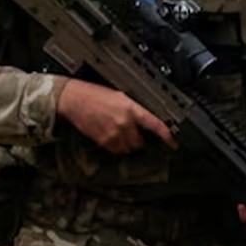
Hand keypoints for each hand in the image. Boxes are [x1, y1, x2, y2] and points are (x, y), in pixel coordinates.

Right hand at [56, 79, 174, 154]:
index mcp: (131, 108)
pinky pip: (115, 149)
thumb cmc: (93, 95)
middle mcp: (124, 122)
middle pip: (140, 141)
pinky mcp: (102, 140)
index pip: (155, 125)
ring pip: (128, 148)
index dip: (166, 136)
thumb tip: (143, 122)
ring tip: (117, 133)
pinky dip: (115, 146)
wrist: (73, 99)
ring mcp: (113, 133)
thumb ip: (133, 110)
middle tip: (130, 132)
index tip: (172, 143)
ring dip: (126, 144)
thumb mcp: (119, 97)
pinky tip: (108, 136)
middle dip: (137, 139)